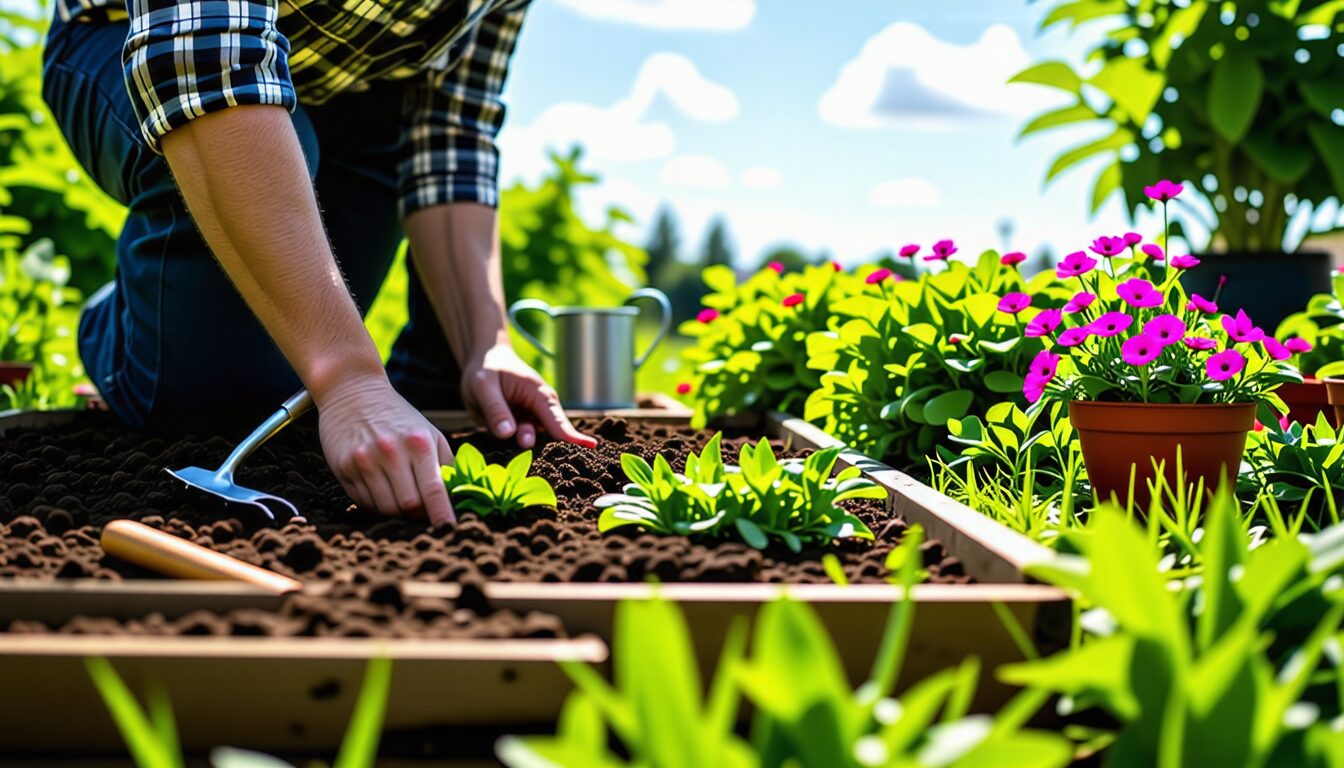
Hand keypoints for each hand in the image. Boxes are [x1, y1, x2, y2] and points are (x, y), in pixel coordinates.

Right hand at [316, 375, 456, 525]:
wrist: (354, 392)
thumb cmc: (398, 417)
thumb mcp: (429, 434)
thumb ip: (444, 465)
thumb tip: (457, 499)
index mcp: (418, 443)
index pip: (433, 489)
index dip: (442, 514)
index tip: (449, 529)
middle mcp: (391, 452)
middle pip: (409, 506)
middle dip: (418, 513)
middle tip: (422, 508)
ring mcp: (365, 460)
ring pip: (385, 508)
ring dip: (396, 510)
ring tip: (399, 493)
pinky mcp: (344, 467)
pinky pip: (364, 501)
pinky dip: (375, 502)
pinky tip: (379, 485)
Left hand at [462, 344, 596, 448]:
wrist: (483, 362)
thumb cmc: (486, 369)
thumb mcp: (483, 386)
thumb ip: (495, 409)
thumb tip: (508, 434)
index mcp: (539, 395)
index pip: (557, 420)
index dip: (572, 436)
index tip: (591, 446)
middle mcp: (540, 410)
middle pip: (548, 437)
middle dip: (540, 447)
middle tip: (521, 442)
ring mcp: (530, 421)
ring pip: (530, 442)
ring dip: (518, 445)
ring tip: (500, 429)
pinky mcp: (519, 429)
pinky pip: (517, 443)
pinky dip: (510, 445)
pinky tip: (499, 438)